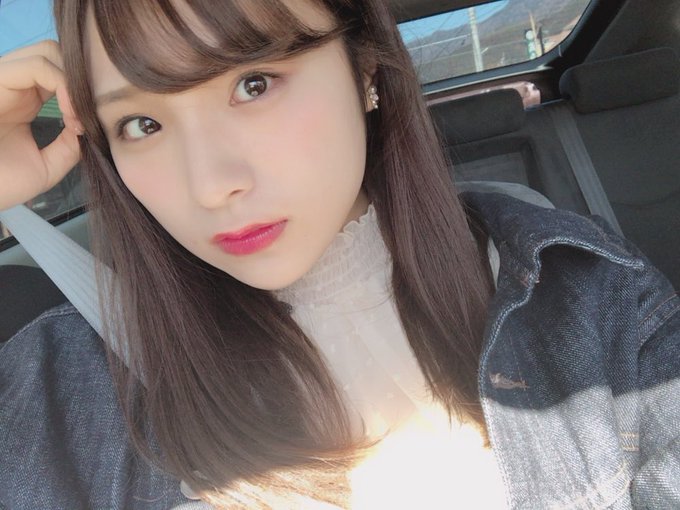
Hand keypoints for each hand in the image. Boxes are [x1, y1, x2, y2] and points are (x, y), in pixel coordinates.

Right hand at [0, 40, 82, 210]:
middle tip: (87, 113)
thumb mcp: (44, 168)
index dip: (83, 92)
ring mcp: (2, 80)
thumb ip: (68, 149)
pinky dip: (63, 84)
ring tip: (76, 116)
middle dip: (80, 78)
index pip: (60, 73)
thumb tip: (87, 128)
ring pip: (47, 51)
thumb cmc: (1, 184)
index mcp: (23, 100)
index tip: (92, 124)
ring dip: (72, 81)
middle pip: (56, 53)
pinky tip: (69, 112)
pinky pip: (36, 65)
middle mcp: (13, 84)